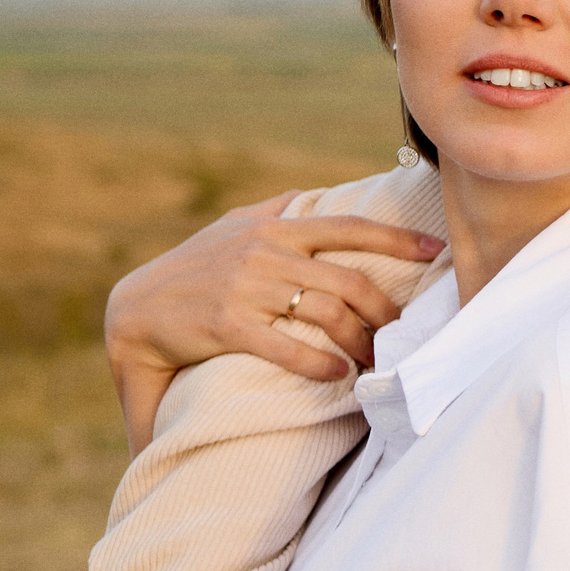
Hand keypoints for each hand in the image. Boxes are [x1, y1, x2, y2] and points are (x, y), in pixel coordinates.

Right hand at [106, 193, 443, 442]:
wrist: (134, 310)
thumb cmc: (191, 269)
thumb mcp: (230, 227)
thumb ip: (272, 210)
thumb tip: (307, 196)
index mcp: (274, 228)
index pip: (350, 227)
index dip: (397, 240)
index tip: (436, 252)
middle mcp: (265, 252)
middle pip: (350, 279)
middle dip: (384, 311)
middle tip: (401, 335)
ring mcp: (246, 286)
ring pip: (328, 311)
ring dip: (360, 341)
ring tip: (373, 361)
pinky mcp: (227, 323)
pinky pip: (287, 345)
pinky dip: (319, 362)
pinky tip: (338, 374)